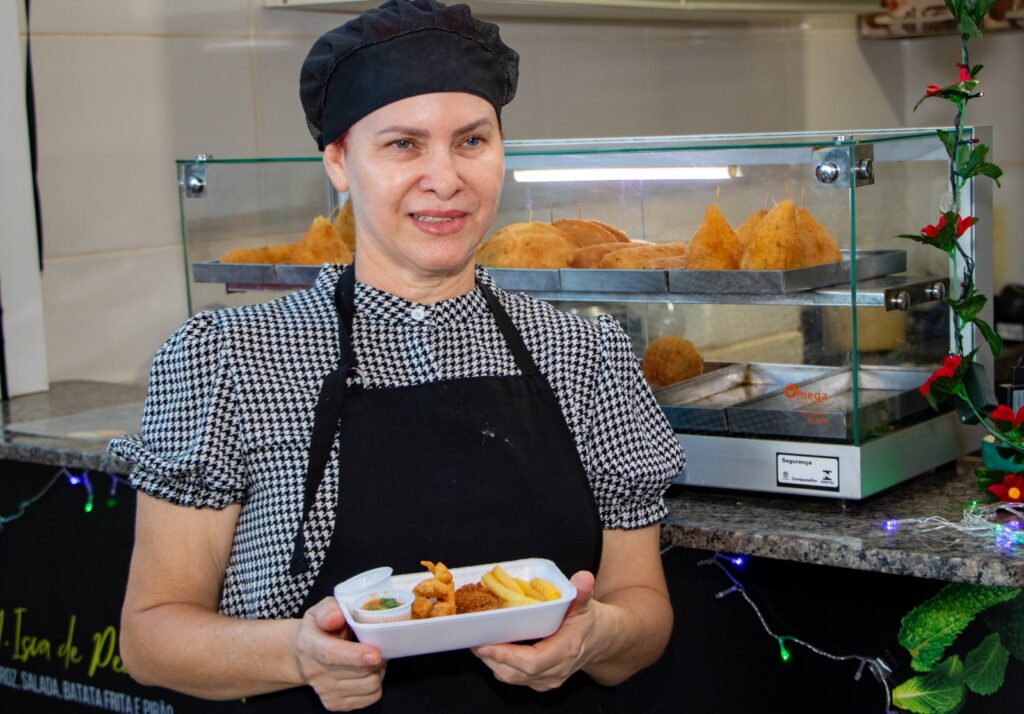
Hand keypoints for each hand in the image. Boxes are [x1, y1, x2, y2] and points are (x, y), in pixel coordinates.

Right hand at [291, 596, 386, 710]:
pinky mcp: (335, 704)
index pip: (332, 654)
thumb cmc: (318, 628)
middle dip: (379, 657)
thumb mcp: (319, 611)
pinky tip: (367, 672)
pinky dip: (376, 684)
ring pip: (369, 685)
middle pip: (358, 671)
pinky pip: (370, 696)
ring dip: (379, 670)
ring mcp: (325, 691)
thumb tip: (337, 616)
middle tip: (381, 644)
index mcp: (310, 644)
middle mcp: (315, 672)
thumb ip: (328, 609)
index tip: (375, 654)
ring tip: (372, 658)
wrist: (301, 656)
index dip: (355, 655)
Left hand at [471, 571, 599, 691]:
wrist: (602, 641)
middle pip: (516, 673)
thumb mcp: (586, 604)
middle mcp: (556, 671)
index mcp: (566, 650)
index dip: (507, 655)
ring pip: (512, 677)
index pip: (533, 661)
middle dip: (491, 658)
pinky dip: (500, 664)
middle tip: (472, 639)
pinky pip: (515, 677)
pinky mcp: (541, 681)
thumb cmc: (589, 620)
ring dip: (492, 662)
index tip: (485, 644)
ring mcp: (548, 680)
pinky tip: (489, 648)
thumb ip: (581, 592)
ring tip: (476, 642)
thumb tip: (583, 577)